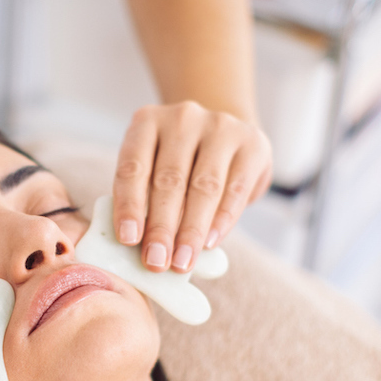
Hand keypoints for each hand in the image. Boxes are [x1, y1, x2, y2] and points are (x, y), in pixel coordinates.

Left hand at [112, 101, 272, 272]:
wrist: (227, 138)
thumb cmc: (180, 165)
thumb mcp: (155, 171)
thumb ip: (145, 200)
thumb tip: (141, 248)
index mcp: (147, 122)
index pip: (133, 167)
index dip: (128, 205)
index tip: (128, 240)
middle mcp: (182, 117)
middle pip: (169, 179)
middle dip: (161, 227)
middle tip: (156, 262)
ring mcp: (220, 126)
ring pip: (203, 186)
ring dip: (191, 230)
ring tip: (182, 262)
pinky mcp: (252, 143)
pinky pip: (234, 189)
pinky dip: (221, 221)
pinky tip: (209, 244)